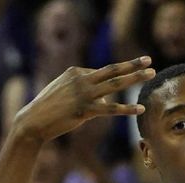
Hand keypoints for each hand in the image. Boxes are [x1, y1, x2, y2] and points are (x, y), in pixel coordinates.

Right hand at [14, 57, 154, 143]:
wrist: (33, 121)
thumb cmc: (49, 108)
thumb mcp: (65, 91)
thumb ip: (85, 90)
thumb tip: (106, 98)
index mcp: (75, 72)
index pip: (101, 73)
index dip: (112, 82)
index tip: (116, 89)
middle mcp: (81, 79)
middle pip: (112, 70)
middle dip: (132, 65)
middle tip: (148, 60)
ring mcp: (83, 94)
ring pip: (115, 85)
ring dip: (135, 78)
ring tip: (151, 74)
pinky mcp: (85, 110)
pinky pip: (111, 109)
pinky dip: (127, 109)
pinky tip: (140, 108)